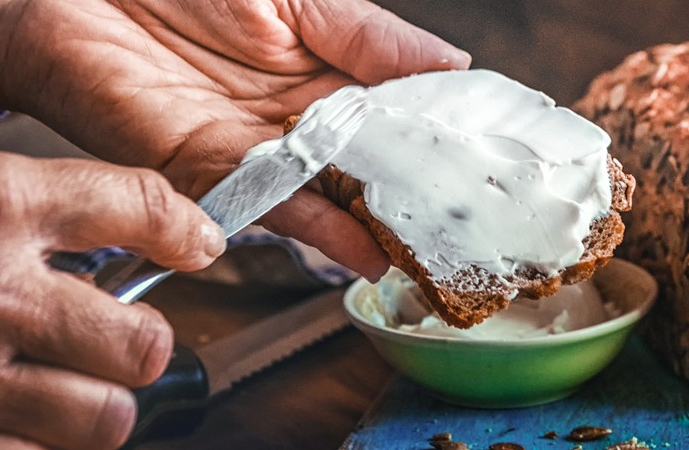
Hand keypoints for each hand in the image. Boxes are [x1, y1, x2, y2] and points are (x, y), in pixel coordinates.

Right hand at [0, 144, 224, 448]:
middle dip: (140, 346)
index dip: (185, 230)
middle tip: (114, 338)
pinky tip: (20, 417)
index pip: (138, 206)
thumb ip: (82, 200)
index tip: (195, 245)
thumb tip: (193, 237)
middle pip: (143, 347)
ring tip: (65, 382)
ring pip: (103, 419)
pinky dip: (37, 446)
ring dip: (98, 405)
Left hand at [6, 0, 470, 279]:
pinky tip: (359, 245)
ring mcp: (252, 147)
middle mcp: (292, 118)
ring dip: (374, 224)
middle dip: (413, 196)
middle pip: (365, 165)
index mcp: (322, 72)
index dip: (436, 139)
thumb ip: (372, 38)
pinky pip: (266, 199)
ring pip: (325, 192)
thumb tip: (456, 65)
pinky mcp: (203, 168)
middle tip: (470, 225)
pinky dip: (313, 224)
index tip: (485, 165)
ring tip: (426, 253)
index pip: (394, 115)